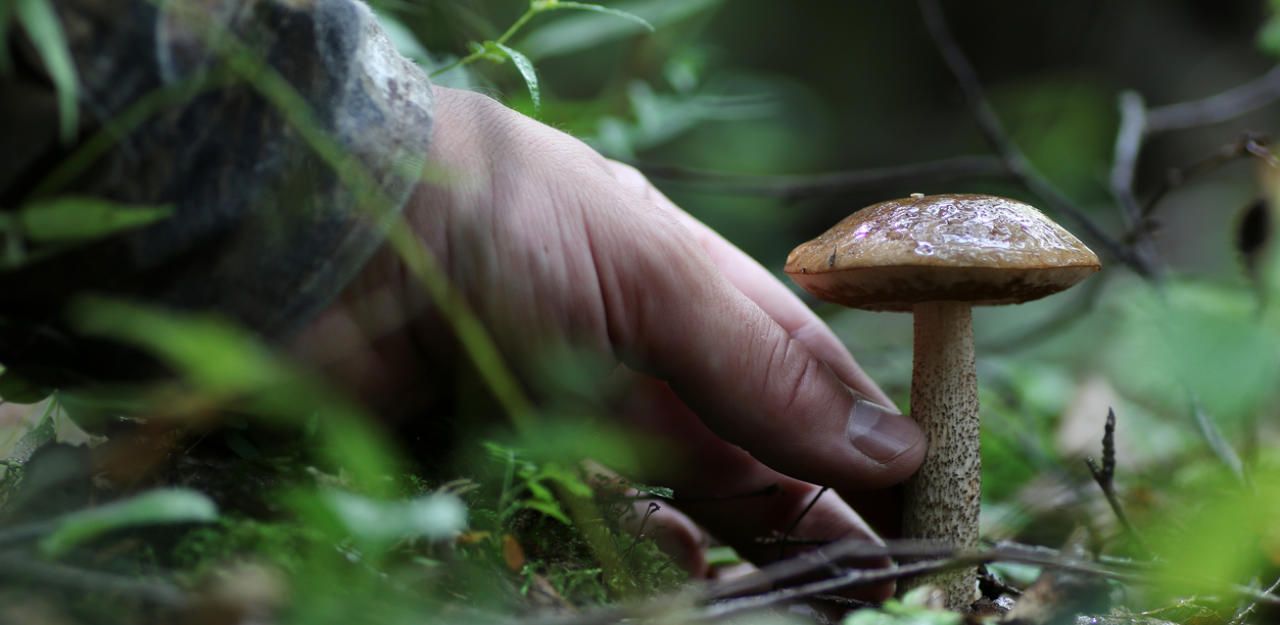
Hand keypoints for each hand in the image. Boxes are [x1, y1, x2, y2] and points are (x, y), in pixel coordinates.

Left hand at [290, 87, 924, 593]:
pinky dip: (643, 555)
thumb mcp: (651, 274)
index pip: (805, 383)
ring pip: (687, 507)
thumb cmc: (499, 219)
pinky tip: (675, 567)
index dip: (866, 446)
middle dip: (815, 520)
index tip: (922, 514)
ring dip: (742, 552)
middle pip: (755, 459)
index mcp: (691, 295)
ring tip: (797, 596)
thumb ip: (762, 367)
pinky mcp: (515, 471)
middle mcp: (645, 359)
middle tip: (873, 587)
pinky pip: (599, 533)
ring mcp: (580, 418)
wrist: (327, 237)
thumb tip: (892, 445)